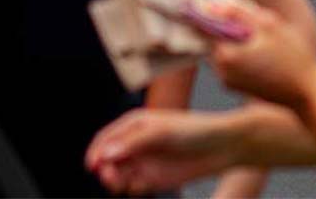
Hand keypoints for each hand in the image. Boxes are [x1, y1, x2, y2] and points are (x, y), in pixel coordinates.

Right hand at [87, 109, 241, 194]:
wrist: (221, 147)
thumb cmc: (194, 130)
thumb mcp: (162, 132)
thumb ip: (134, 143)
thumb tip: (106, 154)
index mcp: (134, 124)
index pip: (106, 138)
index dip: (96, 151)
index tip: (94, 165)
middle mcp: (135, 143)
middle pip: (108, 159)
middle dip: (105, 169)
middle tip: (110, 176)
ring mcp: (144, 162)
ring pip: (118, 175)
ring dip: (115, 181)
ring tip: (122, 183)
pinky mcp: (153, 180)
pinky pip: (134, 188)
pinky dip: (133, 190)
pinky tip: (142, 187)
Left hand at [200, 0, 315, 110]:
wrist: (307, 93)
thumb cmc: (292, 58)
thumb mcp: (269, 25)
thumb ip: (240, 12)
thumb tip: (216, 5)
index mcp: (226, 54)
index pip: (205, 26)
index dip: (203, 11)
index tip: (197, 2)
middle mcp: (222, 71)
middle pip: (214, 38)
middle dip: (224, 25)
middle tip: (242, 16)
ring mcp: (228, 82)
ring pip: (223, 50)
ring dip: (233, 39)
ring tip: (259, 35)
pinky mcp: (236, 87)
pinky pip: (230, 63)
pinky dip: (238, 53)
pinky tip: (261, 50)